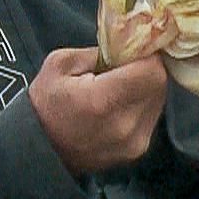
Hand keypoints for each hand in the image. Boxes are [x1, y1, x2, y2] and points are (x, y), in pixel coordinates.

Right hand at [29, 47, 168, 174]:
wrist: (39, 150)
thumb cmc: (45, 104)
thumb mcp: (61, 64)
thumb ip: (99, 52)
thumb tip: (127, 47)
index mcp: (104, 100)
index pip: (152, 70)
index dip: (146, 55)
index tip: (132, 50)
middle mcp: (125, 125)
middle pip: (159, 85)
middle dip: (146, 70)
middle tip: (124, 66)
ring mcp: (134, 142)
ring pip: (159, 101)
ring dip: (145, 88)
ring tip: (119, 86)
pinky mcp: (136, 151)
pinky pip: (151, 117)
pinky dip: (141, 106)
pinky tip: (119, 105)